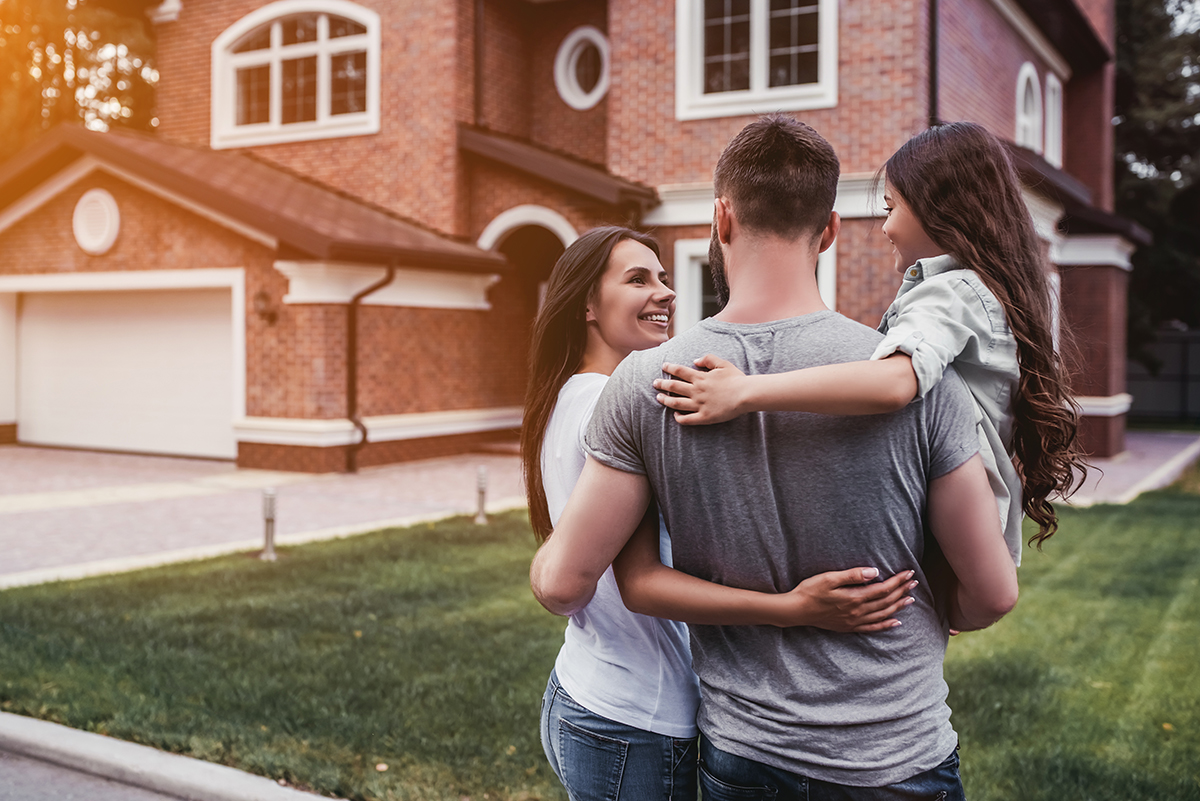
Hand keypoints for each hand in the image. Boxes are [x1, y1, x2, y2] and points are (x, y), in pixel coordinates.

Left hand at [653, 354, 748, 424]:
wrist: (746, 394)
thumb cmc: (736, 379)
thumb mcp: (723, 363)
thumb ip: (708, 359)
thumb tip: (695, 361)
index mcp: (700, 377)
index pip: (680, 371)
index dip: (669, 368)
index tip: (663, 366)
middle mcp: (697, 391)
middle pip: (674, 386)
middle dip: (662, 384)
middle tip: (655, 383)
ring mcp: (699, 404)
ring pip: (677, 403)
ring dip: (666, 400)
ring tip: (659, 398)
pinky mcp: (704, 417)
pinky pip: (687, 419)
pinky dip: (679, 417)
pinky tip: (675, 415)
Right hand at [778, 568, 916, 631]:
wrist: (796, 611)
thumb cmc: (810, 591)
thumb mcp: (829, 578)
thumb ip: (852, 575)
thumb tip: (874, 572)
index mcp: (854, 598)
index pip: (882, 589)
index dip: (897, 581)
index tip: (908, 573)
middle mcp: (857, 612)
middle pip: (886, 601)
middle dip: (901, 591)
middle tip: (914, 582)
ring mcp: (854, 621)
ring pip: (882, 615)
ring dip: (898, 607)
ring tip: (910, 600)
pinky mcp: (849, 627)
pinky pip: (872, 628)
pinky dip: (886, 625)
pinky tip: (895, 622)